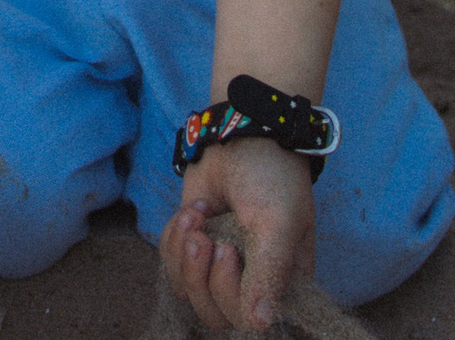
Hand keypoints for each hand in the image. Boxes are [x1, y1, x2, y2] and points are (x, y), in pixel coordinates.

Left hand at [161, 136, 316, 332]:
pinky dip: (174, 238)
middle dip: (200, 275)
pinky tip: (194, 210)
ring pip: (188, 292)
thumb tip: (260, 324)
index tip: (226, 249)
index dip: (228, 293)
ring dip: (185, 253)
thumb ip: (270, 273)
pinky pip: (171, 266)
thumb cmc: (271, 177)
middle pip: (214, 314)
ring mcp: (220, 266)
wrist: (242, 133)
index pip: (249, 321)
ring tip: (198, 215)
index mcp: (283, 282)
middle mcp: (252, 281)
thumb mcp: (278, 223)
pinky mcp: (194, 248)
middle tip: (204, 236)